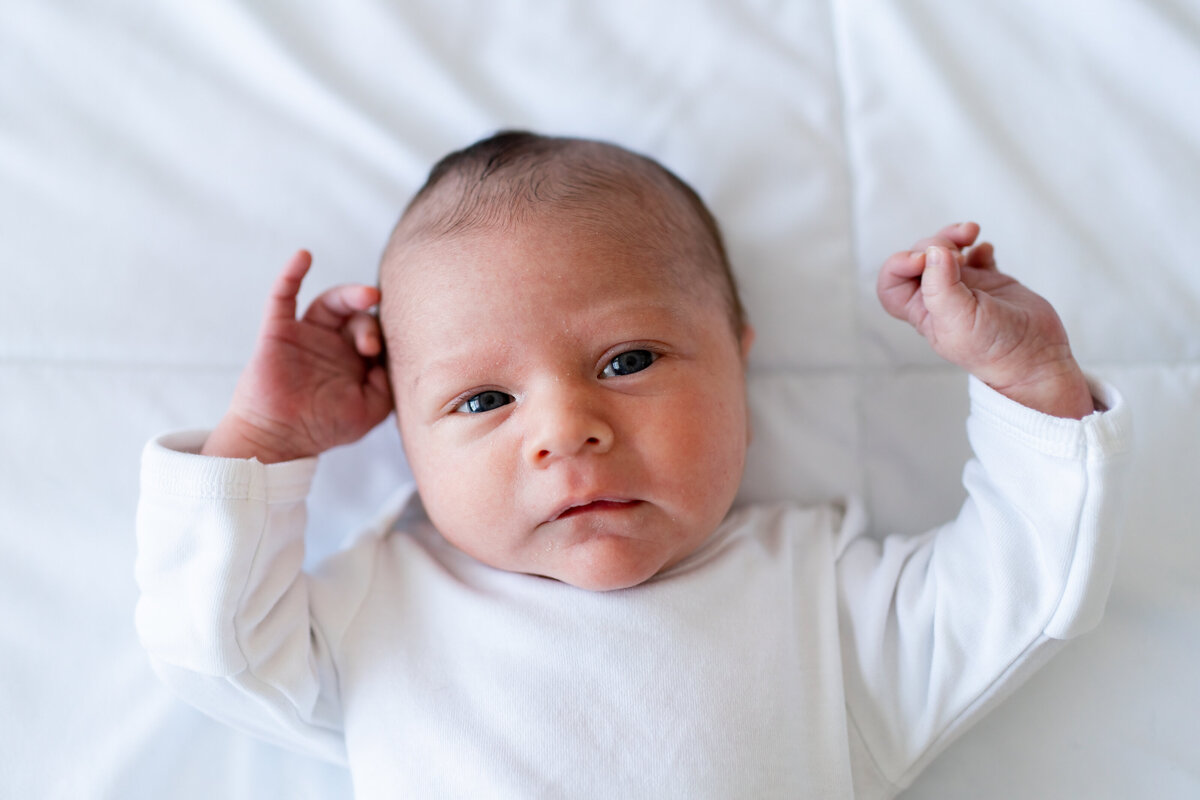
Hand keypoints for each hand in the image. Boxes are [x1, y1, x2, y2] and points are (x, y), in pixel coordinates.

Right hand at [202, 250, 393, 461]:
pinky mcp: (278, 331)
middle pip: (357, 314)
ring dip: (349, 295)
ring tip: (367, 295)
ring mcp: (306, 335)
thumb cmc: (326, 428)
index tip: (379, 355)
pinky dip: (291, 274)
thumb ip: (389, 385)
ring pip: (330, 302)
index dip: (382, 337)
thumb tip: (394, 357)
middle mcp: (332, 342)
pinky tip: (303, 256)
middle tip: (371, 343)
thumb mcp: (371, 411)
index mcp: (354, 359)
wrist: (280, 440)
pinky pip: (283, 296)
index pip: (376, 332)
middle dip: (369, 322)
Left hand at [877, 222, 1093, 418]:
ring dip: (953, 237)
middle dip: (933, 244)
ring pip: (946, 252)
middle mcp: (940, 299)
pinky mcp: (991, 282)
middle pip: (919, 259)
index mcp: (923, 312)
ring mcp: (966, 288)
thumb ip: (941, 286)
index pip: (891, 284)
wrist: (1035, 359)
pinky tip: (986, 251)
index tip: (922, 260)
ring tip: (970, 232)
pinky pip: (977, 255)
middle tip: (956, 253)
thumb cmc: (993, 350)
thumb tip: (933, 251)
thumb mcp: (959, 321)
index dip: (899, 265)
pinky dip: (979, 247)